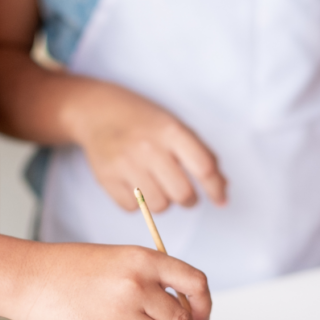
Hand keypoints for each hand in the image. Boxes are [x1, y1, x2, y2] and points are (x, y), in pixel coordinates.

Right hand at [16, 243, 211, 319]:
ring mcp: (119, 314)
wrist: (31, 279)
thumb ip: (151, 278)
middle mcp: (135, 285)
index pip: (195, 282)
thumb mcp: (119, 258)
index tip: (202, 319)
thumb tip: (184, 313)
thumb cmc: (71, 270)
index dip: (204, 305)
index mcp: (143, 260)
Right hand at [70, 83, 226, 212]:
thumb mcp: (174, 125)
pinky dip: (139, 204)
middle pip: (182, 193)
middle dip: (188, 199)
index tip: (220, 199)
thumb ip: (200, 153)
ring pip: (159, 206)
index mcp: (170, 131)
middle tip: (184, 193)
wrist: (96, 111)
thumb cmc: (142, 120)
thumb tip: (222, 186)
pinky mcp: (106, 178)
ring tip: (158, 186)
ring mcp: (125, 163)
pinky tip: (136, 186)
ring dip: (164, 202)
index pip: (203, 168)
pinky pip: (133, 209)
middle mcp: (148, 147)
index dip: (216, 188)